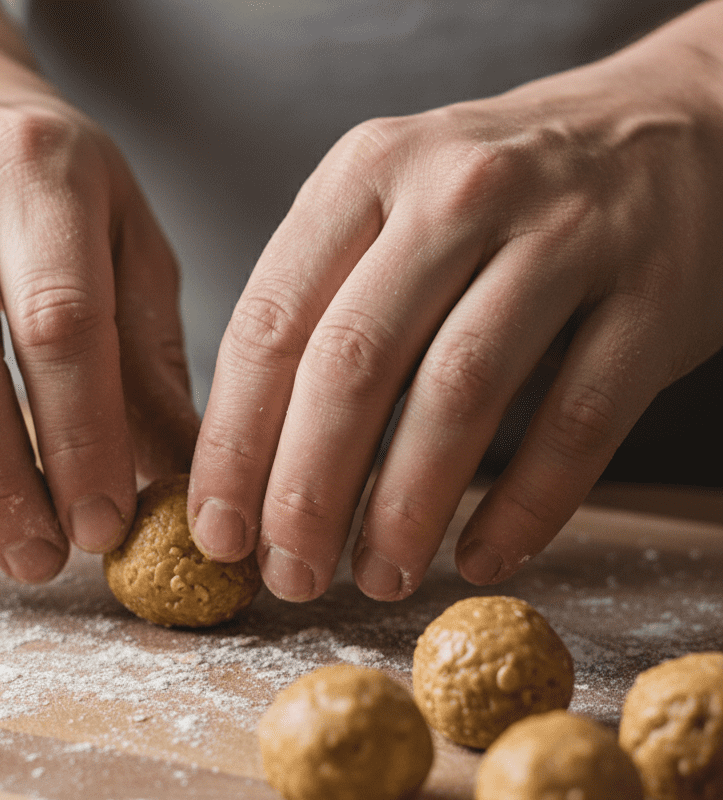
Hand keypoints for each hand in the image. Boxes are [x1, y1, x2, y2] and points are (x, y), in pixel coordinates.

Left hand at [189, 10, 722, 601]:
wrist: (673, 127)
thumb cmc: (498, 197)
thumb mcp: (389, 210)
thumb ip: (321, 311)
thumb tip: (252, 466)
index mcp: (365, 176)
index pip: (270, 325)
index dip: (233, 444)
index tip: (219, 532)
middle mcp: (456, 193)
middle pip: (354, 365)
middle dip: (307, 493)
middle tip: (291, 577)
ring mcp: (564, 237)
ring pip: (459, 394)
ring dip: (406, 508)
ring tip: (376, 579)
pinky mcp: (653, 294)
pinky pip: (575, 424)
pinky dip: (524, 508)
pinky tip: (482, 558)